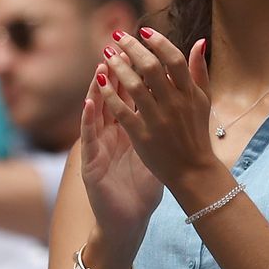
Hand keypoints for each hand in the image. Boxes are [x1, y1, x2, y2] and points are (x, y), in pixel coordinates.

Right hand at [80, 49, 164, 246]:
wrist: (128, 220)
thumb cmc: (141, 186)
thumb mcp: (156, 151)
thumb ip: (164, 124)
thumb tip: (180, 101)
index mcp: (128, 130)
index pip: (130, 96)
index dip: (134, 74)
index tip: (142, 50)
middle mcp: (111, 134)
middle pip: (111, 98)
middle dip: (115, 73)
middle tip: (118, 47)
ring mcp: (99, 147)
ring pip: (96, 112)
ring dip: (97, 88)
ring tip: (101, 66)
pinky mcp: (90, 164)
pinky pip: (89, 138)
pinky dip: (88, 118)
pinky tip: (90, 102)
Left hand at [96, 29, 221, 199]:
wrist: (194, 171)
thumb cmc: (197, 132)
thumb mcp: (203, 100)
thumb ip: (200, 70)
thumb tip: (199, 40)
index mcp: (190, 94)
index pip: (174, 59)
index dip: (159, 42)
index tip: (145, 31)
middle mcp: (175, 104)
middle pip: (151, 68)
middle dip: (132, 48)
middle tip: (118, 36)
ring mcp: (158, 120)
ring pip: (134, 86)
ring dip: (118, 67)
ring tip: (107, 55)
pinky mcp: (143, 136)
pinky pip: (122, 111)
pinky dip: (110, 94)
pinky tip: (100, 81)